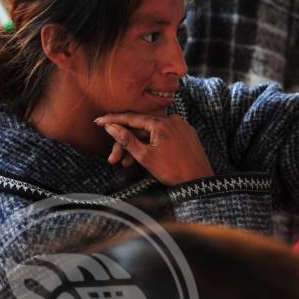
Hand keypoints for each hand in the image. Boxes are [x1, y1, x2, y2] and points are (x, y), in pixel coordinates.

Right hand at [95, 113, 213, 185]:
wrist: (199, 181)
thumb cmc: (173, 171)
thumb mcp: (145, 157)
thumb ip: (126, 140)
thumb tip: (110, 127)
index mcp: (162, 123)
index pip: (132, 118)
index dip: (113, 120)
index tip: (98, 121)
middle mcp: (173, 120)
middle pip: (141, 128)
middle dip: (125, 143)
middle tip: (112, 158)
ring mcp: (181, 127)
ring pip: (152, 134)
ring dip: (137, 147)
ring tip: (125, 164)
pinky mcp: (186, 134)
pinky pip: (164, 136)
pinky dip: (152, 145)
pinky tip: (141, 158)